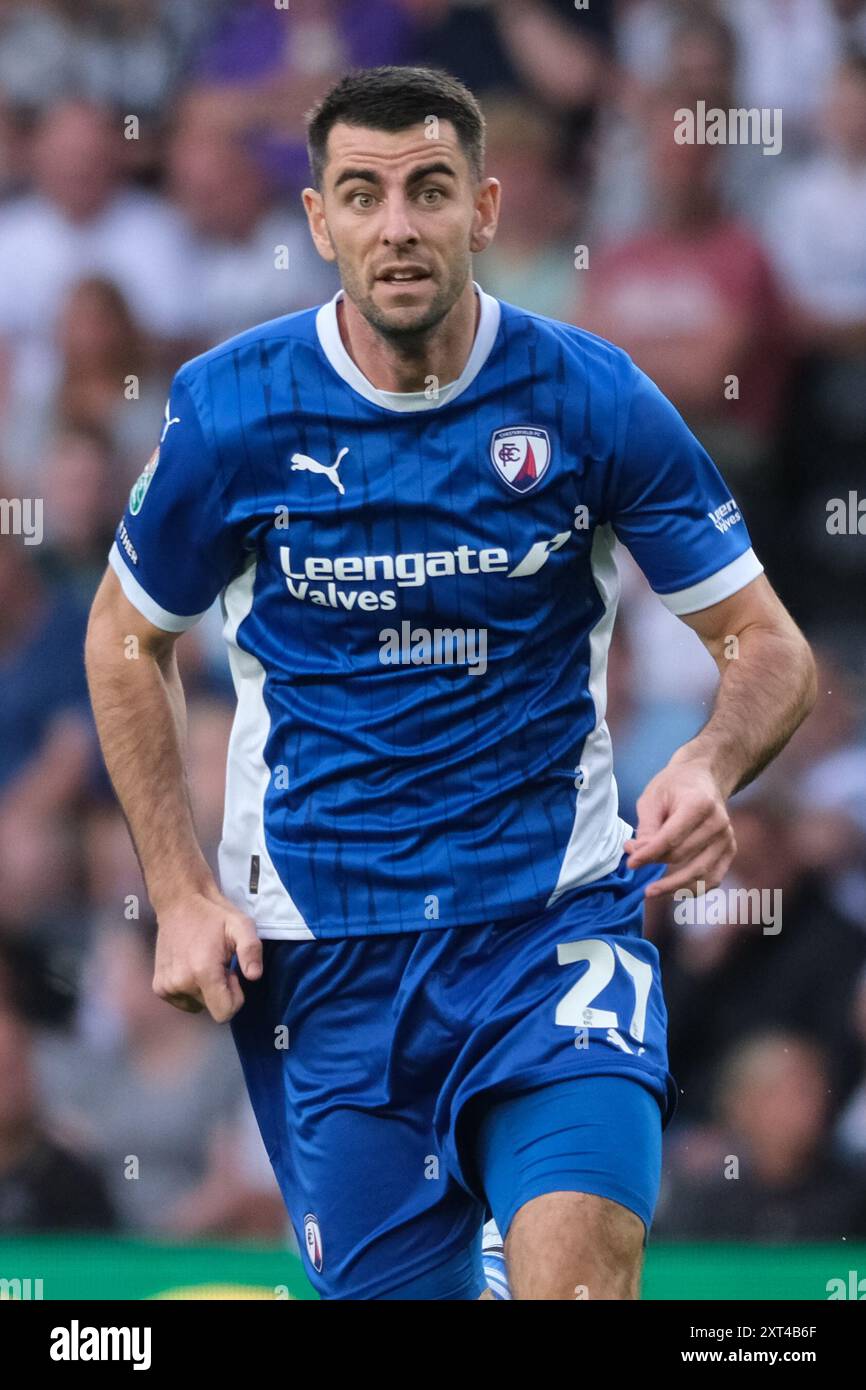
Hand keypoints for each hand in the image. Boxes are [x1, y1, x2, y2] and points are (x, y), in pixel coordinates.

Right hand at [152, 887, 261, 1022]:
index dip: (235, 997)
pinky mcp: (159, 987)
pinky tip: (191, 966)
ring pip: (198, 1005)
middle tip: (218, 963)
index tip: (231, 973)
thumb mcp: (241, 925)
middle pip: (212, 1008)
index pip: (224, 1013)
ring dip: (205, 990)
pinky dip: (190, 989)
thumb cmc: (214, 915)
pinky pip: (183, 1001)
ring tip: (204, 962)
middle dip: (220, 990)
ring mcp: (166, 987)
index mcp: (202, 972)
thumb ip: (251, 950)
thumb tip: (254, 976)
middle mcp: (181, 983)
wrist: (180, 903)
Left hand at [624, 760, 736, 899]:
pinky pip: (714, 878)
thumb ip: (647, 828)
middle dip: (654, 862)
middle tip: (633, 860)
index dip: (649, 854)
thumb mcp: (653, 798)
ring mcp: (727, 837)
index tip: (631, 863)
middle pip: (681, 855)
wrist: (704, 777)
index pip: (670, 838)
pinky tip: (675, 892)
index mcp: (699, 804)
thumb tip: (638, 855)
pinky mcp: (730, 849)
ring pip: (698, 872)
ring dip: (672, 885)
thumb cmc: (674, 786)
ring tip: (650, 891)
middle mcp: (718, 822)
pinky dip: (695, 889)